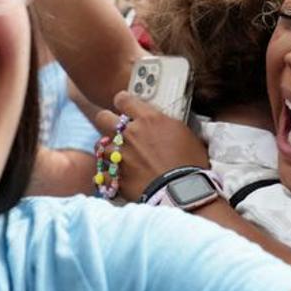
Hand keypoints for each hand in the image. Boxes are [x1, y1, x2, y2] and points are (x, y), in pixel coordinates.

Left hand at [94, 91, 208, 201]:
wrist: (183, 191)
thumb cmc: (190, 162)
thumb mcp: (184, 133)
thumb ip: (166, 124)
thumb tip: (163, 123)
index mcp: (148, 119)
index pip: (123, 99)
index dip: (122, 102)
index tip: (125, 107)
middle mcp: (130, 134)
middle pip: (103, 118)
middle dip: (107, 122)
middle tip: (116, 130)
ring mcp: (120, 156)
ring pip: (100, 146)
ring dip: (108, 150)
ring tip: (117, 157)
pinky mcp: (117, 177)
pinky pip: (102, 173)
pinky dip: (108, 175)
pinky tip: (115, 177)